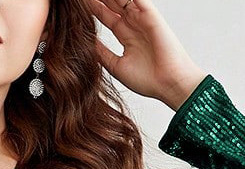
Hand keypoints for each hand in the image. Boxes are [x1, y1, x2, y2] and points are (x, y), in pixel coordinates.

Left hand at [85, 0, 205, 110]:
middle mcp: (133, 23)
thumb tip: (85, 43)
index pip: (105, 15)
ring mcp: (142, 17)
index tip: (76, 6)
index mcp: (126, 35)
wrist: (168, 84)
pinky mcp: (150, 14)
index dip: (92, 8)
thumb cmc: (148, 80)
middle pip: (111, 2)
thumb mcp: (116, 66)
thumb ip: (101, 53)